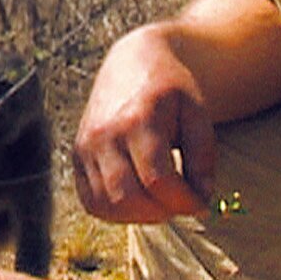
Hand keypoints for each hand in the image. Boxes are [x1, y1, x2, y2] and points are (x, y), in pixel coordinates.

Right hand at [73, 26, 217, 223]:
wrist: (133, 63)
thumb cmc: (171, 90)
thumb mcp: (198, 112)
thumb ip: (203, 156)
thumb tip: (201, 200)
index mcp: (139, 118)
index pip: (158, 179)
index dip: (184, 202)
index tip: (201, 206)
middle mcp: (105, 133)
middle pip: (128, 197)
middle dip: (161, 212)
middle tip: (180, 205)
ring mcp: (85, 146)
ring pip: (106, 204)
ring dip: (139, 216)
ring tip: (161, 203)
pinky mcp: (76, 156)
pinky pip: (91, 201)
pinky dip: (115, 212)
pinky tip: (139, 201)